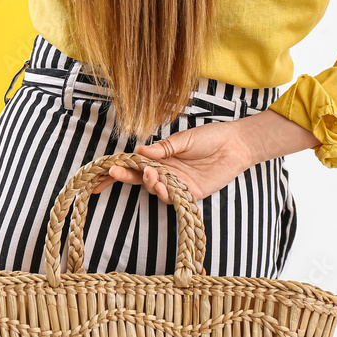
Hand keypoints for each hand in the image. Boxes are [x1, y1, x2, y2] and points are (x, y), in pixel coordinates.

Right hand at [91, 120, 255, 202]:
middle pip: (140, 178)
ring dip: (149, 183)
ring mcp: (178, 184)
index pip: (136, 165)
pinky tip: (163, 186)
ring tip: (151, 173)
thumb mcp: (183, 139)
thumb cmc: (210, 137)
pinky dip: (166, 194)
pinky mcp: (191, 194)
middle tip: (114, 173)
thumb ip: (162, 148)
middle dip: (125, 177)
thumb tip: (139, 150)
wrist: (235, 144)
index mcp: (161, 157)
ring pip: (155, 189)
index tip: (102, 171)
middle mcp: (166, 172)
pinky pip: (174, 198)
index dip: (118, 169)